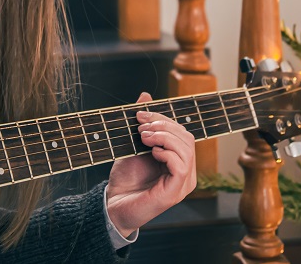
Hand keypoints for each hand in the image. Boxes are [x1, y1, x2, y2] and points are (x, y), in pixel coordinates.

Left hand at [105, 92, 196, 237]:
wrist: (113, 204)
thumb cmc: (125, 178)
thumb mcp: (133, 144)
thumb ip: (142, 122)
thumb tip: (146, 95)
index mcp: (180, 160)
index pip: (182, 132)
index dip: (163, 119)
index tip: (140, 114)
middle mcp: (186, 172)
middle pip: (187, 137)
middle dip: (163, 126)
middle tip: (141, 127)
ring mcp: (183, 183)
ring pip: (186, 149)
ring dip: (163, 137)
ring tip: (143, 137)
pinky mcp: (175, 192)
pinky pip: (180, 166)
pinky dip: (166, 153)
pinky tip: (151, 152)